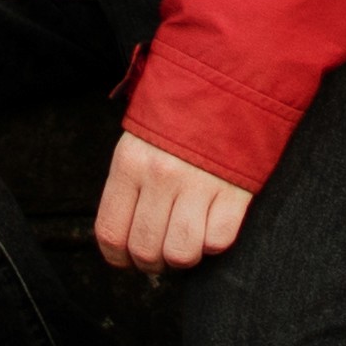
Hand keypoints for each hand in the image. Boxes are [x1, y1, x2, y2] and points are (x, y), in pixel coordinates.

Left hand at [92, 132, 255, 273]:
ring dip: (184, 257)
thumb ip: (128, 185)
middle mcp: (160, 175)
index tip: (127, 260)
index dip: (118, 258)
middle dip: (152, 263)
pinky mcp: (235, 189)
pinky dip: (215, 242)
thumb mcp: (139, 140)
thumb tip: (123, 240)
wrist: (228, 82)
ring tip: (187, 240)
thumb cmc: (178, 116)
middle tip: (161, 253)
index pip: (111, 232)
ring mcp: (198, 183)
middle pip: (146, 249)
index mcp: (130, 162)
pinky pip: (219, 241)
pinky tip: (212, 223)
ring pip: (181, 253)